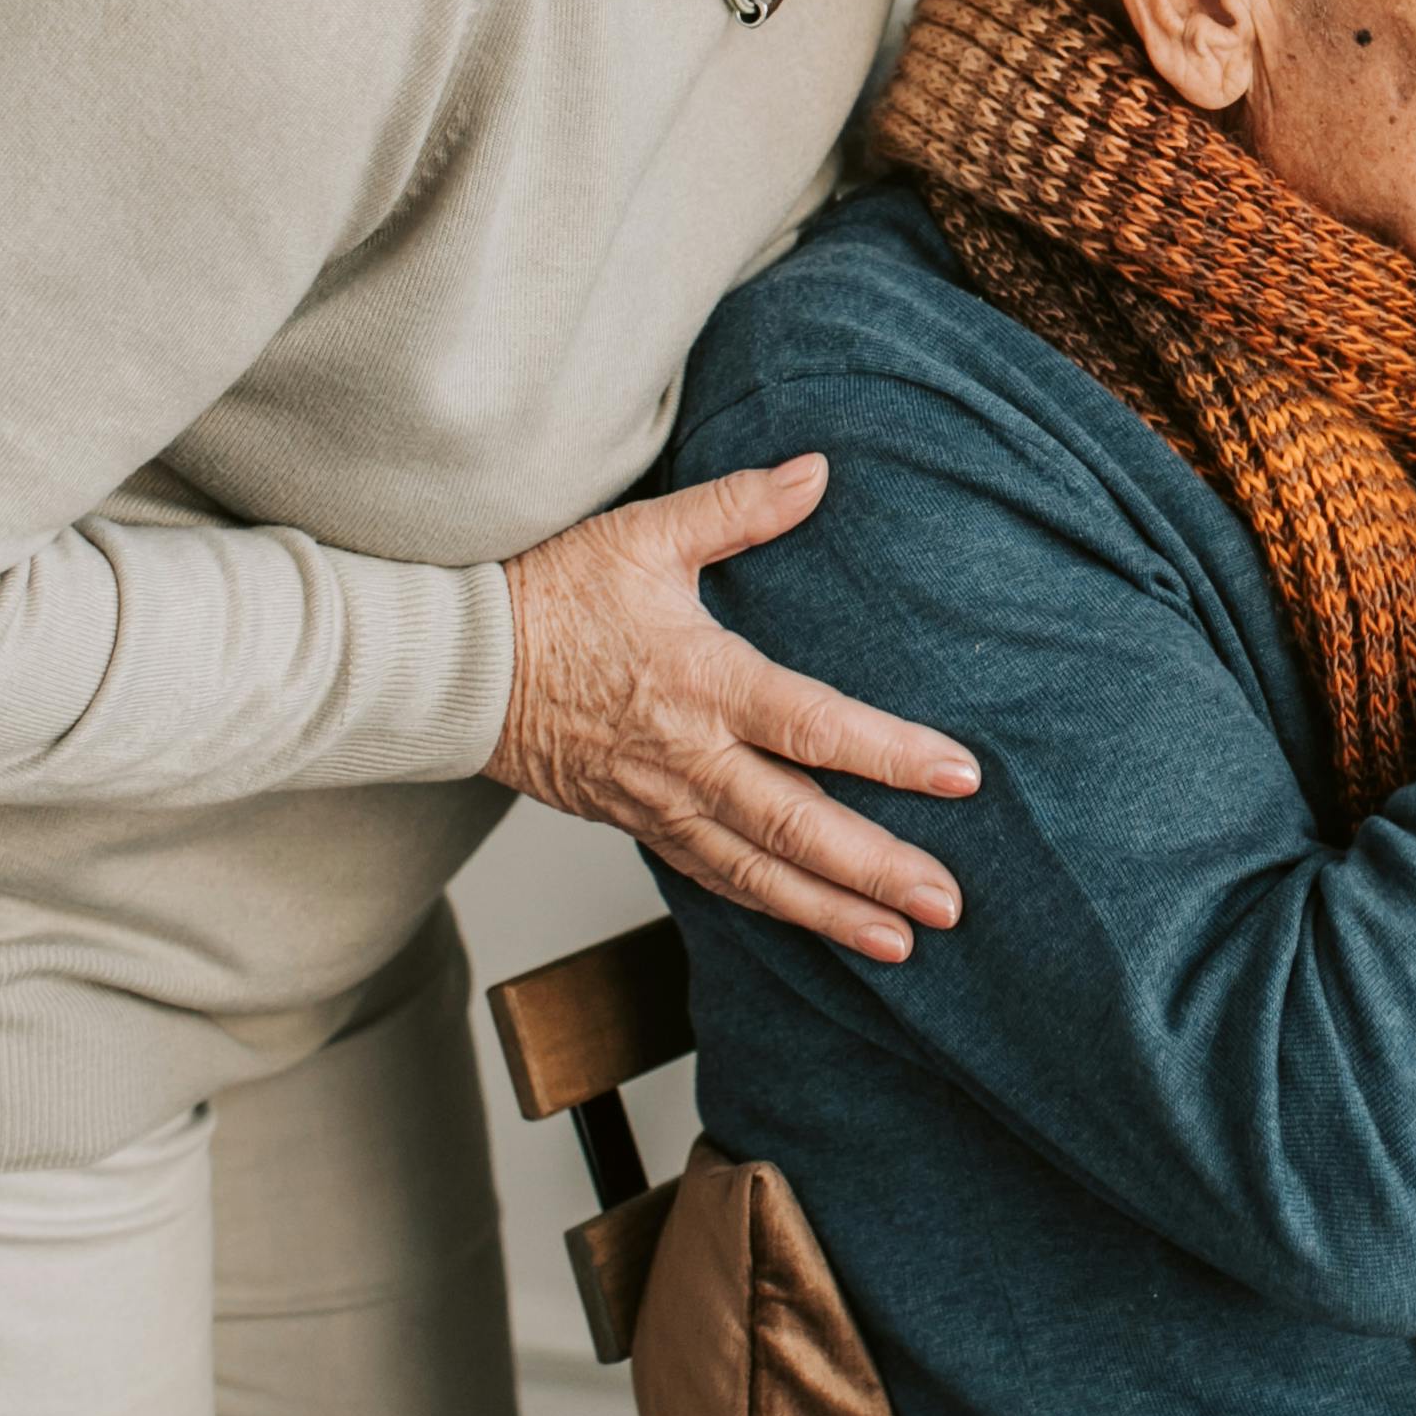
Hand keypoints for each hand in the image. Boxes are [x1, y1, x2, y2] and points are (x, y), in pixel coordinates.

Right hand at [486, 457, 979, 963]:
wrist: (453, 666)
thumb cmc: (545, 593)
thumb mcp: (644, 535)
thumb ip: (739, 508)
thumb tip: (818, 471)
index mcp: (703, 682)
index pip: (817, 728)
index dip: (894, 756)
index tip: (962, 777)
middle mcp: (689, 757)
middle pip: (798, 827)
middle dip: (878, 870)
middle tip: (948, 906)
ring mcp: (661, 802)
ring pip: (757, 873)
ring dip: (832, 911)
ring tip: (899, 944)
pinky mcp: (637, 824)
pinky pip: (713, 877)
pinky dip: (769, 906)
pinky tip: (815, 920)